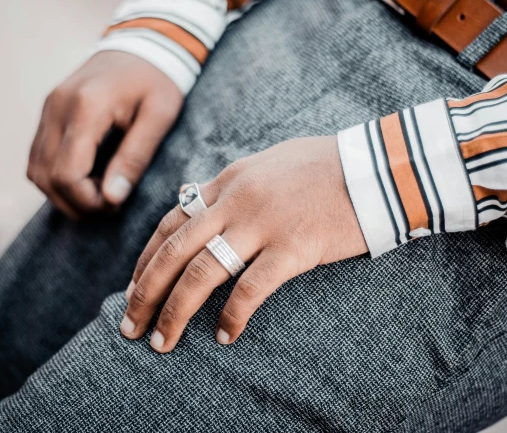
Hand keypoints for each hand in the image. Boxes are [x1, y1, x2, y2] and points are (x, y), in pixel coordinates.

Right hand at [27, 52, 182, 218]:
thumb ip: (134, 158)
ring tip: (99, 194)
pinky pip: (38, 156)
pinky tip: (87, 178)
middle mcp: (58, 107)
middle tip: (110, 204)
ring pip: (36, 171)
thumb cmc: (157, 81)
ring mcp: (48, 109)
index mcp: (86, 107)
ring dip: (63, 193)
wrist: (144, 45)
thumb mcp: (159, 118)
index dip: (87, 201)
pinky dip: (56, 177)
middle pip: (46, 177)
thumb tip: (111, 199)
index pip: (67, 174)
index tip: (116, 204)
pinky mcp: (47, 112)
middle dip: (76, 202)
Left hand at [120, 136, 367, 352]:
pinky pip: (250, 288)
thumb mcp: (268, 164)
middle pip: (174, 250)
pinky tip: (224, 336)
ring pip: (202, 271)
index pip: (171, 221)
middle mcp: (236, 200)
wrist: (378, 165)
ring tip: (161, 341)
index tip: (133, 287)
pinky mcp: (294, 246)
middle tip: (129, 326)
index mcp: (229, 180)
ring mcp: (263, 223)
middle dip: (145, 292)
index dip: (146, 259)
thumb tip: (197, 198)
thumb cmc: (326, 166)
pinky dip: (232, 315)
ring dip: (175, 311)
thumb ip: (232, 184)